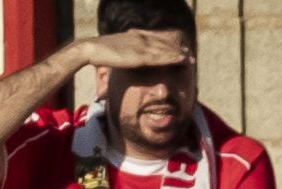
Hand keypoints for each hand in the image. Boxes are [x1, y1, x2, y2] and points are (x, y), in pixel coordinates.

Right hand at [76, 28, 192, 69]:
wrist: (91, 49)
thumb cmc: (100, 52)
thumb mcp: (116, 50)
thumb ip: (125, 53)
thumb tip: (126, 59)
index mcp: (134, 35)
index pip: (155, 39)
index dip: (167, 45)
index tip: (177, 49)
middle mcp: (140, 38)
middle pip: (163, 43)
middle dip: (176, 49)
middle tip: (188, 54)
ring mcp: (141, 46)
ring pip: (165, 50)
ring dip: (178, 54)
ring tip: (189, 58)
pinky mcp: (141, 55)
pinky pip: (161, 57)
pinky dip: (173, 58)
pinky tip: (182, 60)